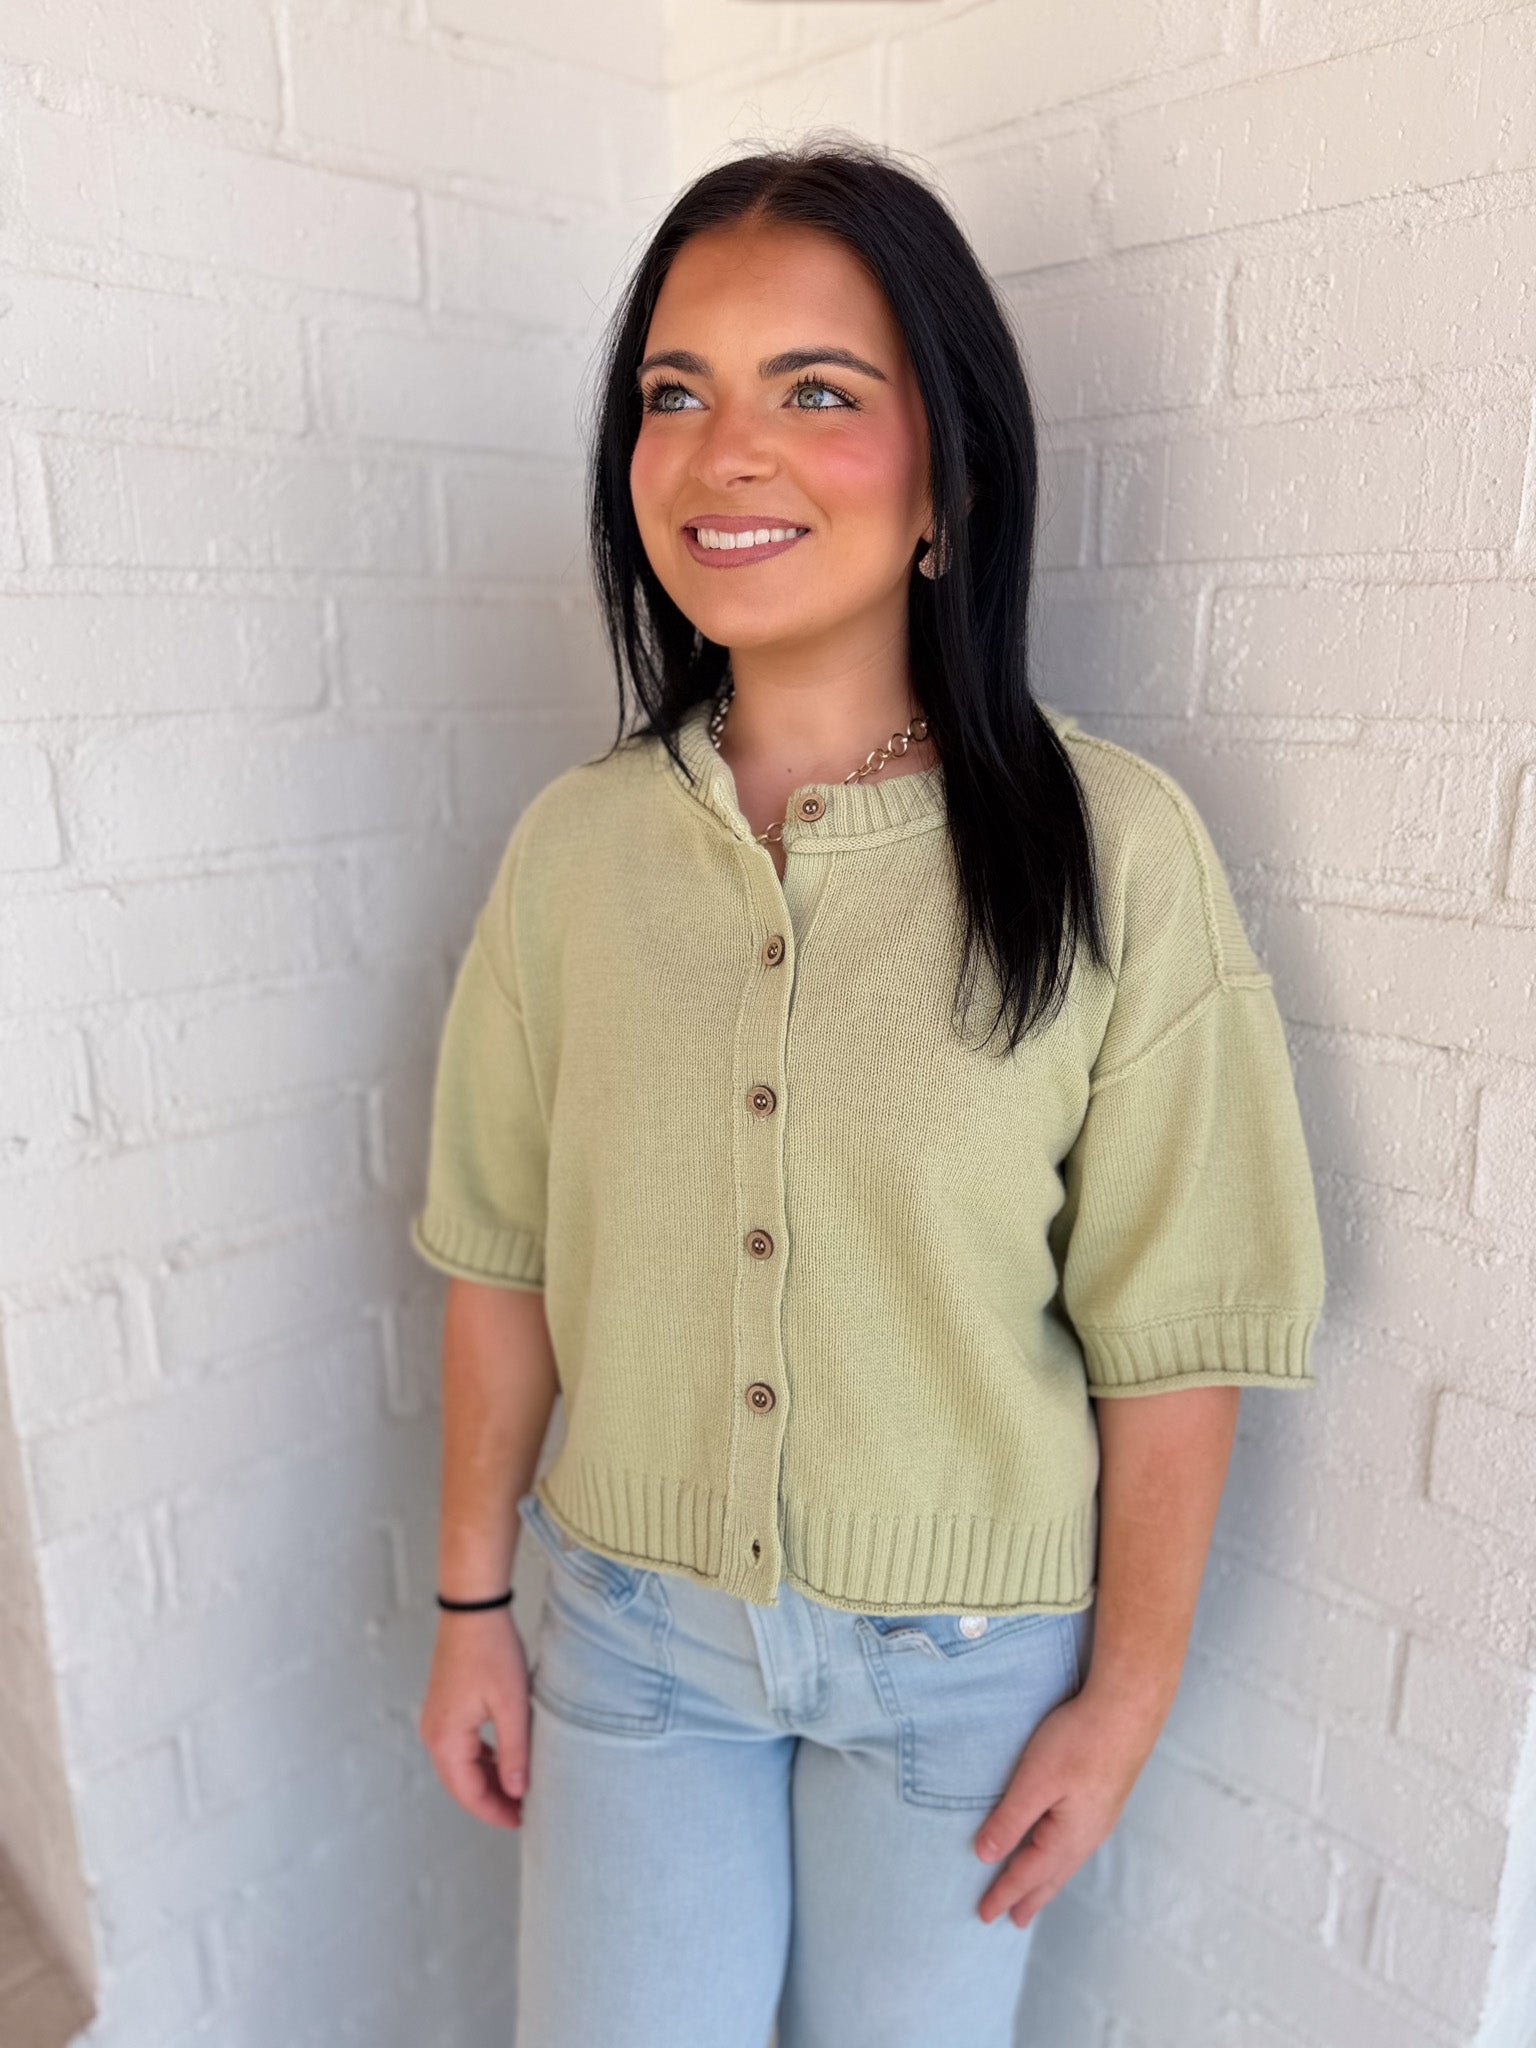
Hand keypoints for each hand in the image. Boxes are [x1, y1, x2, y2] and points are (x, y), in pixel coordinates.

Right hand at [418, 1608, 530, 1829]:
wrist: (473, 1609)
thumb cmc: (492, 1652)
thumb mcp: (512, 1706)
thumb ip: (514, 1752)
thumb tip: (517, 1792)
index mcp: (446, 1740)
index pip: (469, 1794)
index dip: (496, 1812)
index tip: (523, 1822)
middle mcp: (434, 1734)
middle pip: (462, 1784)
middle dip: (492, 1800)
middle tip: (525, 1811)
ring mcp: (437, 1720)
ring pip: (462, 1766)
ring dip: (488, 1780)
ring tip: (520, 1789)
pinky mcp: (446, 1707)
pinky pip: (462, 1747)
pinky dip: (483, 1759)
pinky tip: (505, 1760)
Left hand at [972, 1683, 1165, 1926]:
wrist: (1128, 1710)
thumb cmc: (1078, 1742)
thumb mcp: (1035, 1780)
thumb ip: (1010, 1820)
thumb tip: (985, 1857)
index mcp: (1068, 1837)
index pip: (1028, 1874)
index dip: (1004, 1893)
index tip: (984, 1915)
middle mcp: (1087, 1836)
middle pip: (1052, 1877)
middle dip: (1030, 1898)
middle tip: (1013, 1921)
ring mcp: (1098, 1819)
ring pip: (1065, 1861)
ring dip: (1046, 1880)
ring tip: (1035, 1895)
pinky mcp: (1103, 1800)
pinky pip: (1074, 1844)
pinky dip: (1058, 1859)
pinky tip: (1058, 1850)